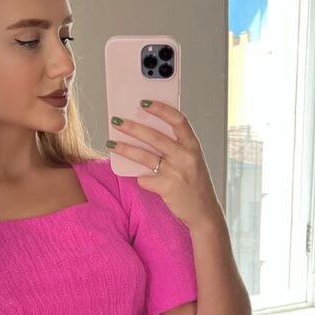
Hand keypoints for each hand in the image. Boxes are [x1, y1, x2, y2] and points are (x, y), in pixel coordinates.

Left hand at [108, 100, 221, 229]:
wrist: (203, 212)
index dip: (161, 109)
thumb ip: (175, 147)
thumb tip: (146, 132)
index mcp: (193, 146)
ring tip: (111, 144)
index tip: (144, 103)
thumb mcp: (191, 161)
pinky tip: (141, 179)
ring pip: (145, 157)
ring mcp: (176, 172)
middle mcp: (186, 156)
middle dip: (133, 127)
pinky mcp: (167, 188)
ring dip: (125, 149)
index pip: (178, 120)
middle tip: (117, 122)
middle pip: (155, 136)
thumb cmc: (195, 184)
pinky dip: (141, 179)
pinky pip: (145, 179)